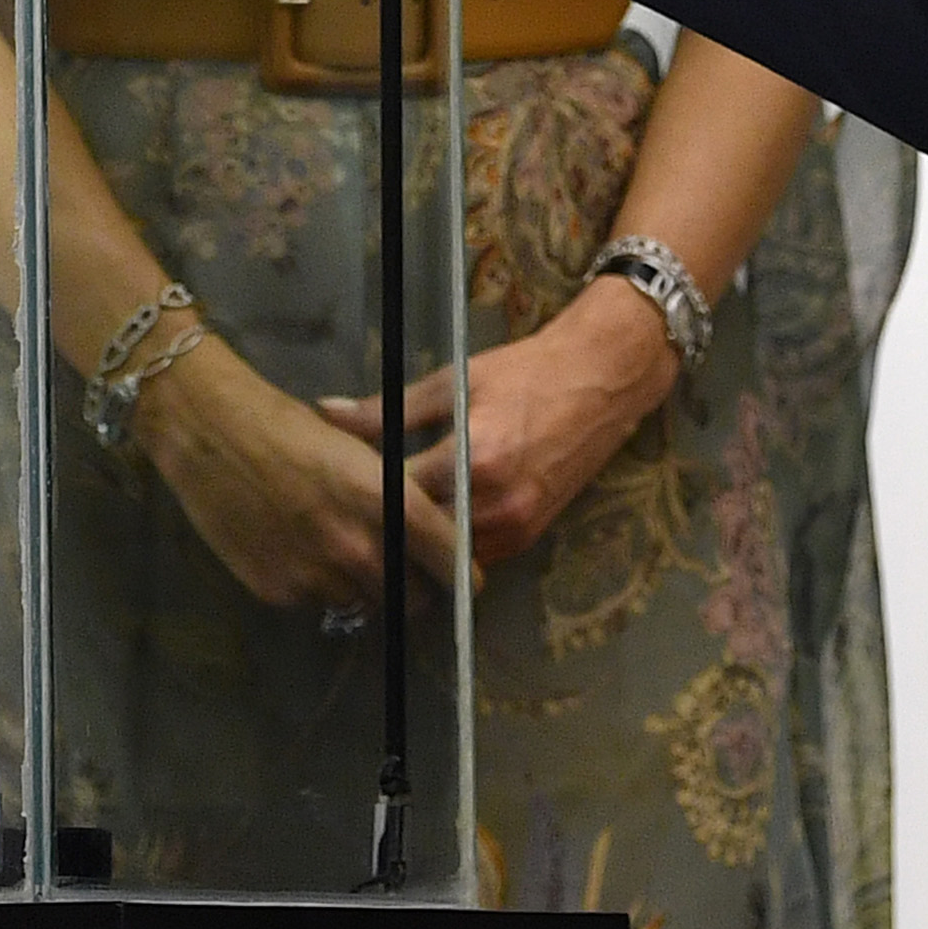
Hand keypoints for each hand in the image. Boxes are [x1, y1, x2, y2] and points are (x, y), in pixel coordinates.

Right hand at [141, 334, 458, 612]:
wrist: (211, 432)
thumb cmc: (288, 427)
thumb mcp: (357, 450)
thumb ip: (394, 493)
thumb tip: (426, 524)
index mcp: (387, 501)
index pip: (450, 558)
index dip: (465, 576)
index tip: (469, 583)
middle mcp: (357, 547)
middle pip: (412, 598)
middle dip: (413, 587)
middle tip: (400, 568)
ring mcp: (316, 575)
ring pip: (363, 602)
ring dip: (361, 586)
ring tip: (338, 549)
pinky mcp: (278, 592)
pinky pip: (315, 601)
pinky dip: (316, 584)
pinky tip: (297, 548)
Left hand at [321, 277, 676, 566]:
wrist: (601, 381)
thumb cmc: (524, 372)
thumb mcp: (452, 381)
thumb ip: (388, 408)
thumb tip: (326, 414)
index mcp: (473, 458)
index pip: (395, 496)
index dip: (358, 494)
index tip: (330, 486)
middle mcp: (495, 503)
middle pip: (415, 534)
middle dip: (379, 524)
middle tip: (343, 511)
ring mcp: (515, 526)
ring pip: (441, 555)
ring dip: (411, 541)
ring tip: (376, 522)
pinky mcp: (528, 537)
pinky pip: (472, 556)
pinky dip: (444, 545)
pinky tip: (420, 527)